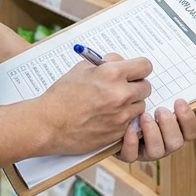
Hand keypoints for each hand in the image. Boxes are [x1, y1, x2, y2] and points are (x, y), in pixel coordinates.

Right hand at [37, 53, 151, 155]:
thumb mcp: (82, 69)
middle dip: (136, 85)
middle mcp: (121, 94)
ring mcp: (121, 115)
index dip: (139, 68)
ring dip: (131, 103)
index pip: (145, 66)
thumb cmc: (62, 95)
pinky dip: (123, 118)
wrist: (48, 124)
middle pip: (146, 87)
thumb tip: (120, 62)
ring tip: (112, 103)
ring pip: (140, 105)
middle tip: (123, 87)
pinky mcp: (118, 132)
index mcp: (112, 74)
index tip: (134, 71)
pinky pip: (131, 122)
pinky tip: (107, 116)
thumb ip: (106, 63)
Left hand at [117, 98, 195, 162]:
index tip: (179, 101)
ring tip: (144, 116)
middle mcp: (163, 144)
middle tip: (160, 110)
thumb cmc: (136, 104)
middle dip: (170, 126)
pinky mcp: (128, 155)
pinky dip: (131, 142)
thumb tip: (174, 77)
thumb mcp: (151, 99)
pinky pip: (132, 156)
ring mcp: (146, 151)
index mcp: (174, 131)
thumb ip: (161, 94)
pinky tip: (129, 126)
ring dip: (152, 133)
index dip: (188, 119)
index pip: (190, 132)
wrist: (111, 117)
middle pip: (176, 143)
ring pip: (157, 152)